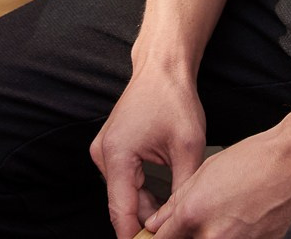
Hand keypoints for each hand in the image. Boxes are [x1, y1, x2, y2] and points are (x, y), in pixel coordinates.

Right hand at [91, 67, 208, 238]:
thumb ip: (182, 189)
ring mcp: (104, 152)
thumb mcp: (187, 148)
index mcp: (117, 155)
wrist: (162, 69)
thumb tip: (183, 220)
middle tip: (170, 233)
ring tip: (170, 219)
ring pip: (124, 195)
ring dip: (145, 208)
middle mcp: (103, 155)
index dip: (135, 236)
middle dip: (145, 223)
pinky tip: (162, 200)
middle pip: (122, 205)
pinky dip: (141, 193)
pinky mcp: (111, 149)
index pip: (121, 212)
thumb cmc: (174, 99)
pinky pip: (124, 182)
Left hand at [143, 126, 290, 238]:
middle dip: (183, 237)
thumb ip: (176, 203)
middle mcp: (212, 237)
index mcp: (193, 214)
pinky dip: (231, 236)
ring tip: (219, 219)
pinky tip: (237, 222)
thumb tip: (157, 223)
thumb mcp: (205, 172)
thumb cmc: (254, 161)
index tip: (152, 238)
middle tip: (193, 223)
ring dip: (207, 236)